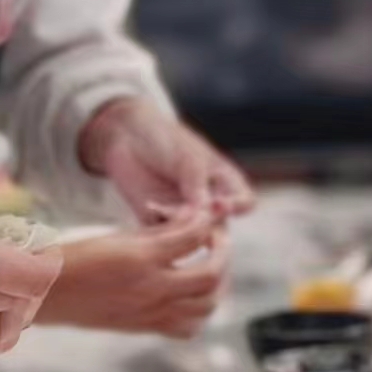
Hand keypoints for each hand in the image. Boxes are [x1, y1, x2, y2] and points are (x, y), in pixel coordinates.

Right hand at [35, 215, 227, 338]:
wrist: (47, 294)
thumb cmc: (76, 258)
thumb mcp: (118, 236)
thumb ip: (157, 231)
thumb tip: (191, 220)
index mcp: (141, 259)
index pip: (193, 236)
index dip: (207, 222)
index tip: (208, 215)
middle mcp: (151, 289)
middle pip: (210, 276)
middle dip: (222, 254)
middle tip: (217, 240)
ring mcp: (150, 313)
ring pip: (206, 306)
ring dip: (217, 284)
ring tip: (210, 266)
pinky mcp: (145, 328)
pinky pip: (187, 327)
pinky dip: (199, 312)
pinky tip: (191, 295)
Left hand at [78, 98, 255, 224]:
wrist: (128, 134)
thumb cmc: (165, 139)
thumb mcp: (187, 158)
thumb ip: (198, 188)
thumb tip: (205, 216)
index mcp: (223, 181)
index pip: (244, 202)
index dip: (236, 207)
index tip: (220, 204)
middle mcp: (207, 202)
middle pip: (219, 227)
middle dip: (208, 228)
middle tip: (193, 219)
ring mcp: (183, 214)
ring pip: (192, 237)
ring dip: (181, 229)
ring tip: (162, 204)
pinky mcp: (158, 222)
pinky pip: (164, 238)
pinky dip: (160, 228)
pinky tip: (149, 203)